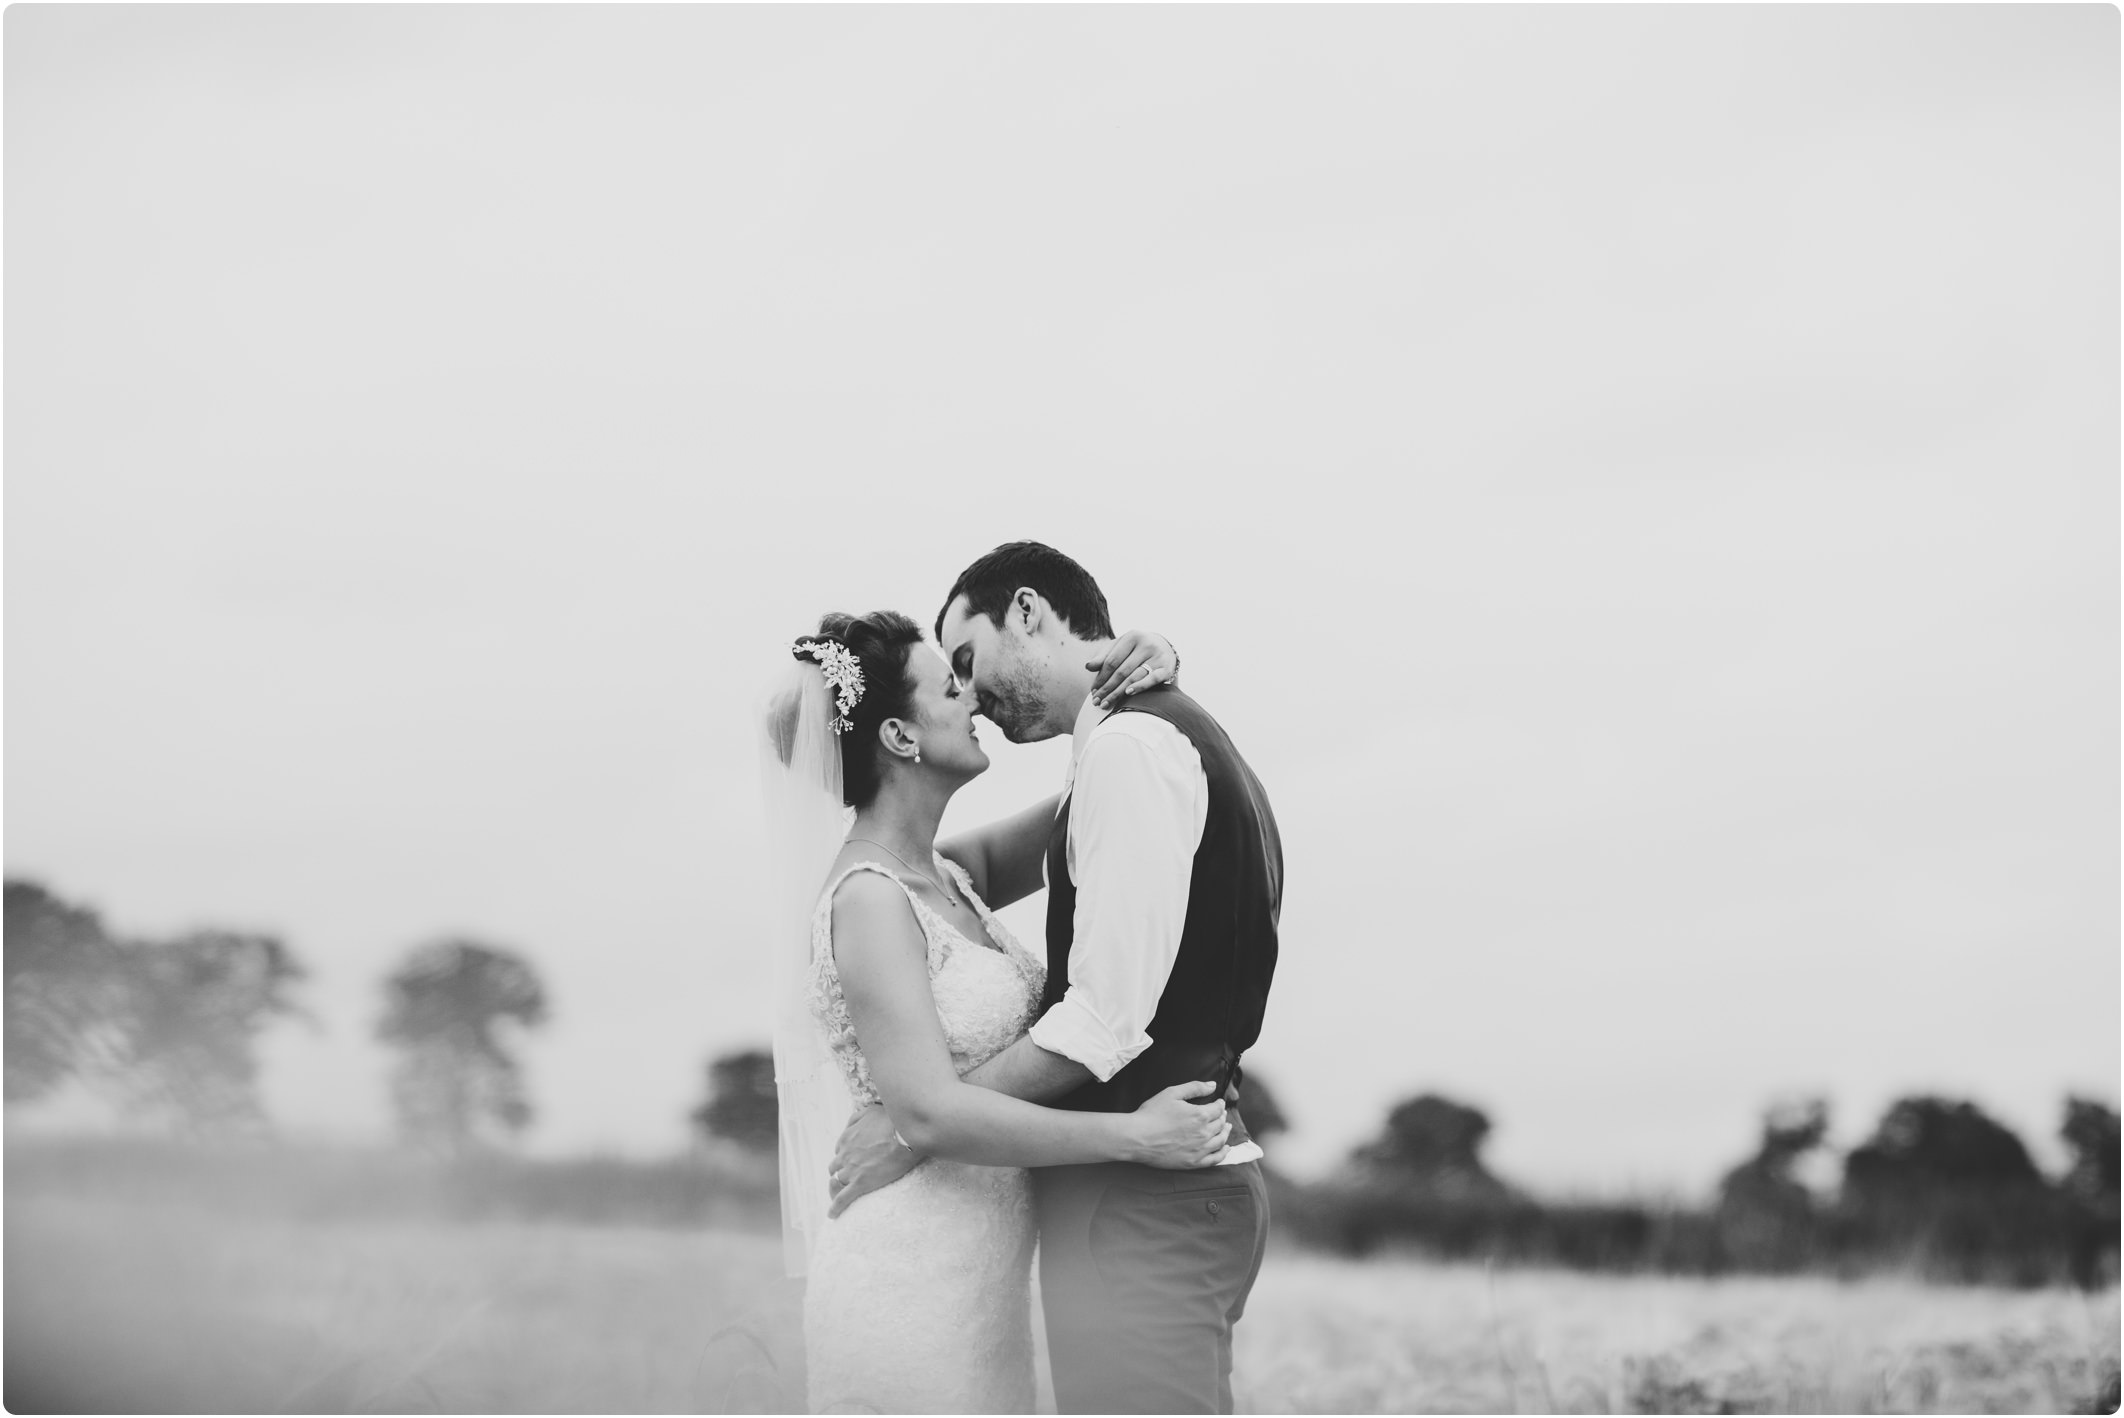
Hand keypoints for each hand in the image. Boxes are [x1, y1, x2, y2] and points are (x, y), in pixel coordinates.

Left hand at [827, 1102, 922, 1217]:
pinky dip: (836, 1208)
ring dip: (841, 1186)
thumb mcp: (870, 1111)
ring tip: (846, 1193)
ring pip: (839, 1182)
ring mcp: (852, 1170)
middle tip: (852, 1175)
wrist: (906, 1133)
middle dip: (841, 1171)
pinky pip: (843, 1199)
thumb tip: (849, 1126)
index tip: (853, 1159)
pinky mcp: (861, 1183)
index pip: (839, 1151)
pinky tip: (832, 1214)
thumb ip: (856, 1118)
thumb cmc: (892, 1120)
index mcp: (847, 1138)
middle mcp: (845, 1154)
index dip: (846, 1156)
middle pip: (836, 1168)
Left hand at [1088, 630, 1179, 709]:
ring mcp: (1157, 656)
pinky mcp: (1167, 668)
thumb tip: (1088, 666)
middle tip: (1096, 701)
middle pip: (1121, 671)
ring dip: (1118, 692)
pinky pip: (1152, 679)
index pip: (1111, 661)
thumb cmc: (1135, 649)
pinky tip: (1128, 693)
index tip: (1093, 691)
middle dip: (1107, 688)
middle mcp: (1146, 644)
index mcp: (1131, 636)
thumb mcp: (1119, 647)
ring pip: (1134, 677)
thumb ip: (1103, 656)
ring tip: (1106, 703)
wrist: (1164, 647)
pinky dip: (1140, 686)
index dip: (1100, 677)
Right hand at [1125, 1079, 1231, 1168]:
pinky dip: (1223, 1153)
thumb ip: (1195, 1088)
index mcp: (1200, 1115)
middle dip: (1222, 1117)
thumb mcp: (1172, 1093)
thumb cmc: (1152, 1114)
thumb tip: (1212, 1085)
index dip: (1220, 1104)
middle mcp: (1204, 1133)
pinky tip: (1225, 1148)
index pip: (1218, 1108)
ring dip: (1226, 1132)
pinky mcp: (1193, 1162)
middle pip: (1220, 1124)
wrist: (1137, 1138)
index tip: (1218, 1102)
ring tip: (1226, 1128)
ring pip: (1220, 1140)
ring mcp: (1199, 1149)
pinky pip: (1215, 1159)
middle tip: (1221, 1114)